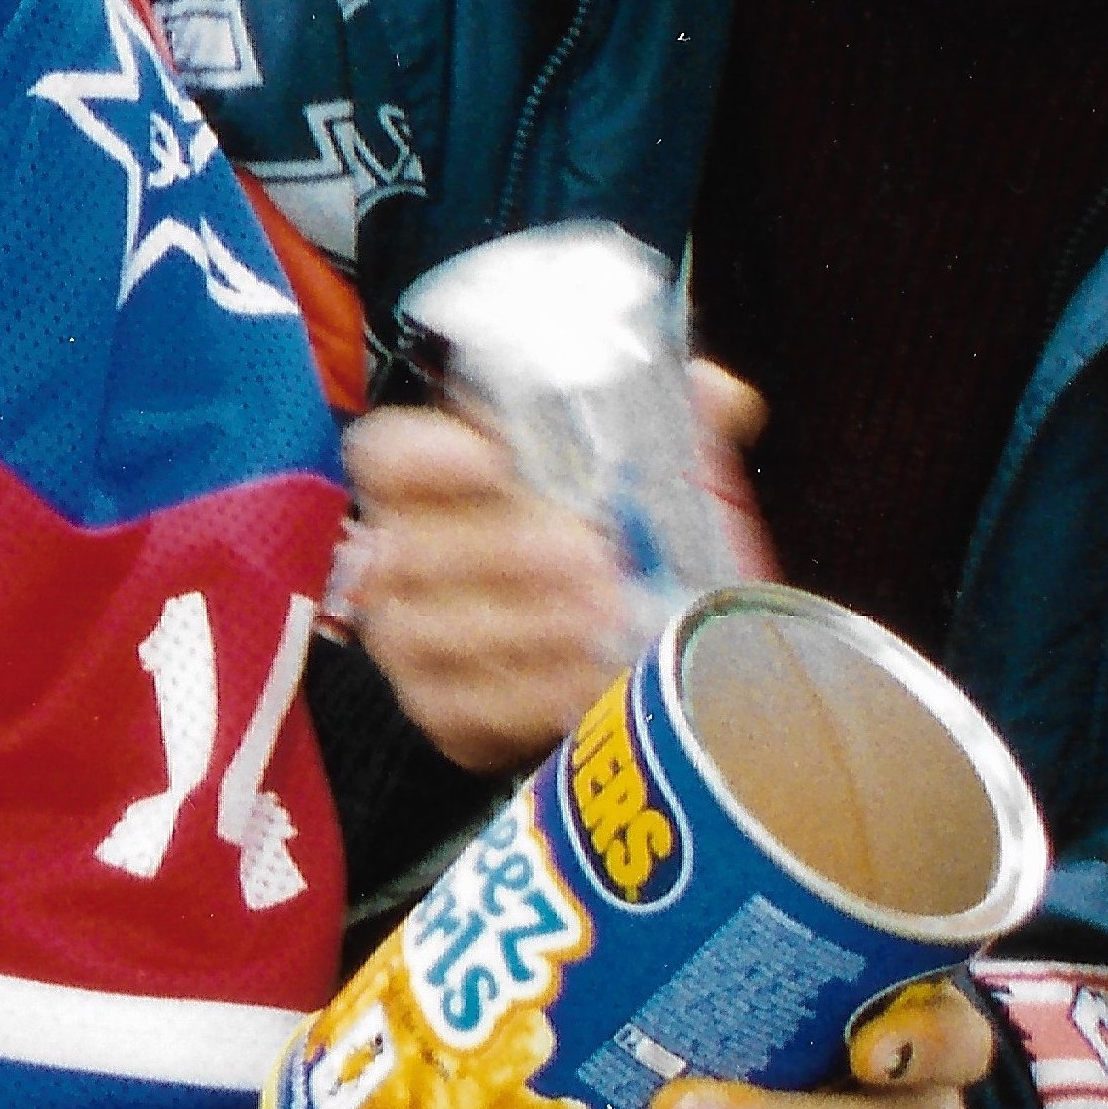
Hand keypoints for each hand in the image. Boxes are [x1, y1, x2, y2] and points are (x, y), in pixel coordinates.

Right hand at [336, 362, 760, 769]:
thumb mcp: (631, 472)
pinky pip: (467, 709)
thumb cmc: (592, 539)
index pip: (388, 456)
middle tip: (592, 560)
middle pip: (416, 551)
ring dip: (526, 628)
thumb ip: (665, 426)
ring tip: (603, 622)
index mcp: (428, 482)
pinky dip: (532, 697)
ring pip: (437, 634)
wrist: (588, 643)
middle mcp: (400, 560)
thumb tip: (718, 397)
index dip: (427, 455)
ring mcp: (410, 642)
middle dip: (504, 553)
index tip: (492, 460)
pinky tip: (590, 679)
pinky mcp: (440, 711)